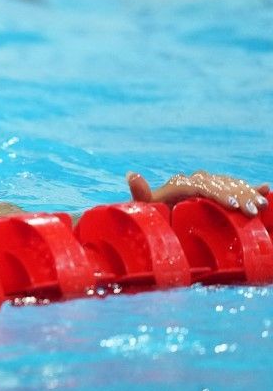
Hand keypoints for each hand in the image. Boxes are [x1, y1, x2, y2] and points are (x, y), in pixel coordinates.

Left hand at [127, 171, 269, 215]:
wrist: (156, 216)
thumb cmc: (150, 215)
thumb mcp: (144, 207)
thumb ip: (141, 194)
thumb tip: (131, 174)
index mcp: (181, 184)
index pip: (203, 186)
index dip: (218, 195)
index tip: (231, 207)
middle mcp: (197, 181)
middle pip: (221, 185)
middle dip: (238, 197)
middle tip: (251, 212)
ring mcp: (209, 185)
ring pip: (231, 185)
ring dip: (247, 194)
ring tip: (260, 207)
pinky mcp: (218, 193)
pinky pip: (237, 188)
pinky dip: (252, 188)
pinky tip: (267, 189)